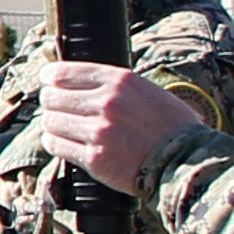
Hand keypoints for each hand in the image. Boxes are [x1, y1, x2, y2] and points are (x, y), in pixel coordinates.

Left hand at [31, 62, 201, 190]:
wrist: (186, 160)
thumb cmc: (169, 125)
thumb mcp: (146, 91)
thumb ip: (112, 84)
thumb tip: (75, 80)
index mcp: (119, 81)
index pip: (63, 73)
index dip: (49, 77)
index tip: (48, 80)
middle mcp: (107, 103)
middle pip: (52, 97)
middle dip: (51, 102)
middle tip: (56, 107)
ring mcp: (99, 131)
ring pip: (50, 121)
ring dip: (53, 124)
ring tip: (63, 127)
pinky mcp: (94, 157)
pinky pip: (56, 145)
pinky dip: (55, 143)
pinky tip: (63, 143)